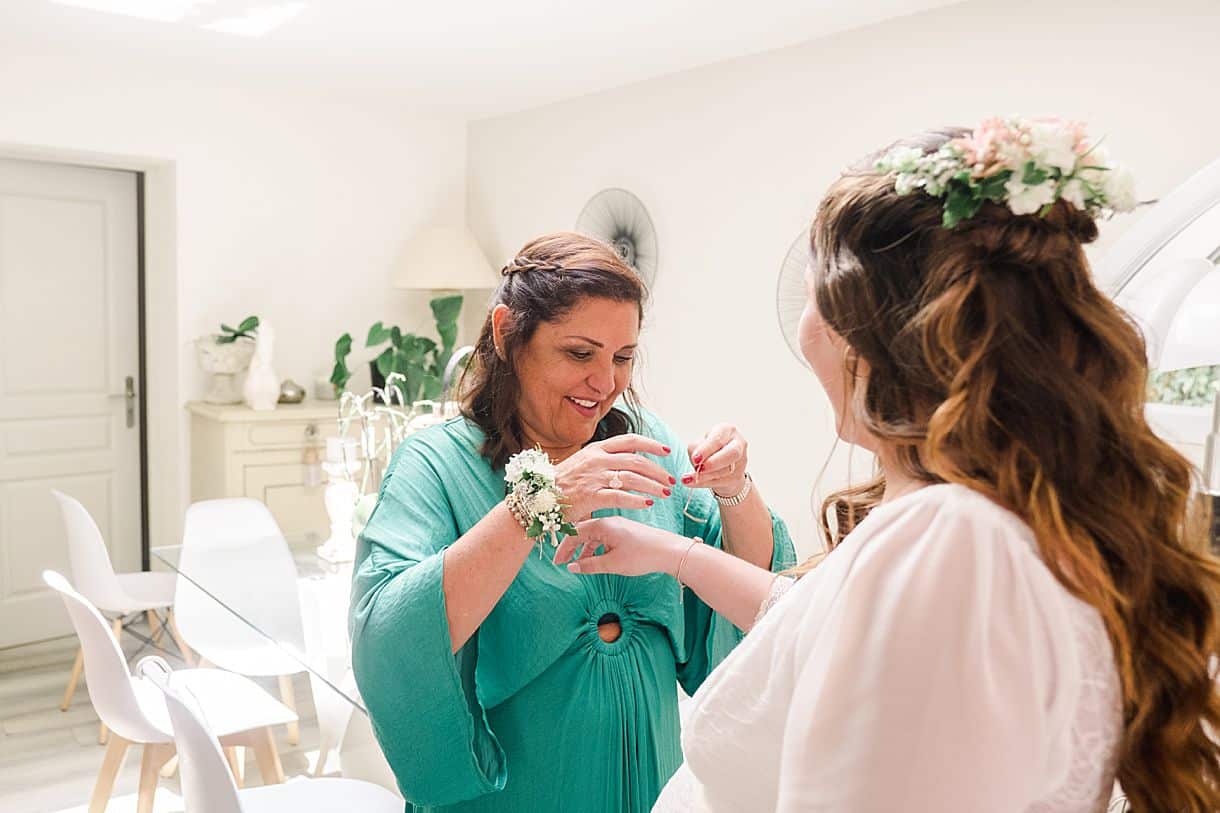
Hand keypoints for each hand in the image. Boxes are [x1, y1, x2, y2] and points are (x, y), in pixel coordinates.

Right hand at [552, 516, 689, 576]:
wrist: (670, 550)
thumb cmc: (642, 555)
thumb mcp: (612, 563)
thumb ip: (590, 565)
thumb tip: (572, 567)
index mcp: (602, 525)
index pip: (574, 533)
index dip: (563, 548)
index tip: (557, 562)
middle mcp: (608, 521)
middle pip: (582, 532)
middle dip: (571, 547)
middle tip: (562, 563)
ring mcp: (618, 524)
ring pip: (593, 535)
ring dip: (584, 548)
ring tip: (577, 563)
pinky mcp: (625, 530)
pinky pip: (604, 536)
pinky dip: (596, 547)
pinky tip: (596, 558)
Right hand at [554, 433, 675, 520]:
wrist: (538, 498)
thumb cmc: (562, 483)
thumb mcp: (583, 463)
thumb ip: (603, 460)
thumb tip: (627, 460)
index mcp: (596, 449)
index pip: (630, 440)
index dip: (651, 445)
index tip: (666, 451)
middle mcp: (597, 460)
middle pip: (636, 461)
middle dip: (658, 470)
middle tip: (670, 480)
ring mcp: (594, 477)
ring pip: (632, 479)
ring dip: (652, 486)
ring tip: (664, 494)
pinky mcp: (591, 496)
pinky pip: (620, 497)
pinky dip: (636, 500)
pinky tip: (647, 504)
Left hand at [685, 424, 748, 497]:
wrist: (721, 463)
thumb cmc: (709, 449)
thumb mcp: (700, 443)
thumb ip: (697, 448)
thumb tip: (695, 459)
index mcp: (727, 430)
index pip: (718, 439)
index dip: (706, 449)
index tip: (695, 458)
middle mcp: (738, 443)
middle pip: (731, 453)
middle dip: (713, 462)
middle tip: (699, 469)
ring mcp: (740, 461)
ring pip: (725, 470)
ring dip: (705, 476)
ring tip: (688, 478)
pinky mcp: (737, 477)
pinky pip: (720, 482)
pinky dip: (703, 483)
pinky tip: (690, 483)